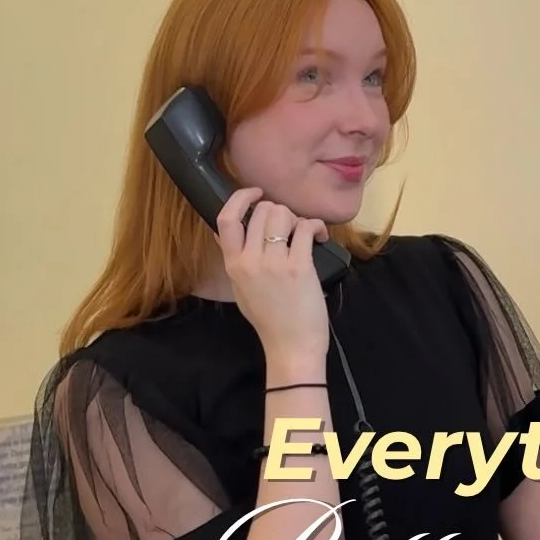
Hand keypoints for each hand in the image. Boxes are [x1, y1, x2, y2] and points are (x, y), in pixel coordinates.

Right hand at [214, 187, 330, 361]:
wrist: (291, 346)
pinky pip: (306, 228)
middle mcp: (250, 260)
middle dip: (280, 211)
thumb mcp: (240, 289)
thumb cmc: (269, 319)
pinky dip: (316, 226)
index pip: (225, 219)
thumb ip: (233, 259)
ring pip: (283, 214)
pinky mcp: (299, 267)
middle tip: (290, 226)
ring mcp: (274, 263)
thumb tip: (220, 232)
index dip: (241, 198)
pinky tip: (320, 236)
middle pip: (262, 211)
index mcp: (233, 265)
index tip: (256, 193)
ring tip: (304, 233)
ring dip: (297, 218)